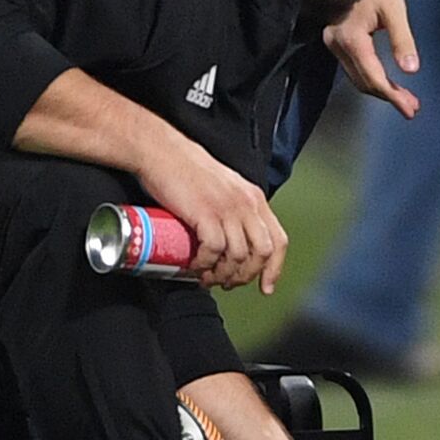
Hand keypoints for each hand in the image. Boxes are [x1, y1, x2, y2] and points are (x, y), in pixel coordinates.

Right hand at [133, 134, 287, 293]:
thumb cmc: (186, 170)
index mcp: (255, 199)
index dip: (274, 268)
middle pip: (262, 252)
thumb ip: (235, 209)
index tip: (265, 287)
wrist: (161, 151)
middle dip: (246, 276)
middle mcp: (247, 204)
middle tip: (227, 284)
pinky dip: (205, 264)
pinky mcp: (206, 212)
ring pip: (239, 256)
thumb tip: (234, 241)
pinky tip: (196, 267)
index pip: (278, 240)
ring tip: (208, 278)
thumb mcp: (224, 188)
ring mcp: (228, 208)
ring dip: (224, 274)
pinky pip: (214, 249)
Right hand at [323, 0, 420, 118]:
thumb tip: (411, 70)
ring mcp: (332, 43)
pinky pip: (353, 68)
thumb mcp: (395, 11)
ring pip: (357, 77)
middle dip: (389, 96)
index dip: (392, 96)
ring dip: (381, 90)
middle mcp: (337, 44)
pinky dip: (371, 78)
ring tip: (405, 99)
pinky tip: (388, 83)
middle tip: (412, 107)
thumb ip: (403, 41)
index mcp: (351, 38)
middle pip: (364, 81)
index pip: (373, 77)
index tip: (410, 109)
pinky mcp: (334, 41)